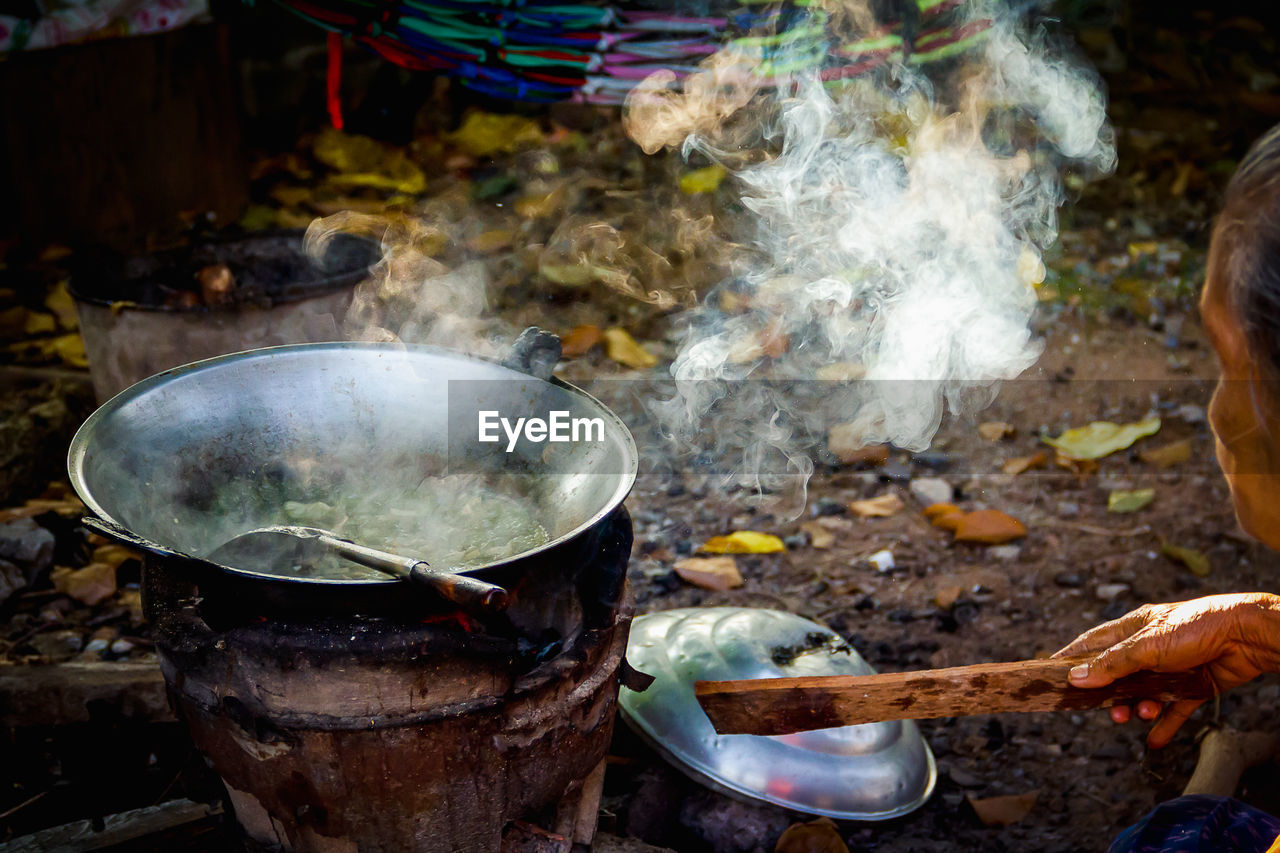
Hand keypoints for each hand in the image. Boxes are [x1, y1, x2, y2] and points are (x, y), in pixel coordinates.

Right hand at [1053, 593, 1279, 747]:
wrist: (1248, 635)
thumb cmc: (1197, 627)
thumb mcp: (1146, 646)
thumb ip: (1111, 664)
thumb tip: (1076, 678)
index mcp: (1134, 628)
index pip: (1093, 643)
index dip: (1072, 657)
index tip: (1050, 671)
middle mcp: (1151, 646)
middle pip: (1118, 673)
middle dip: (1109, 693)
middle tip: (1104, 710)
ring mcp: (1173, 666)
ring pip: (1144, 692)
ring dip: (1137, 707)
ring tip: (1138, 715)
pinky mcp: (1195, 685)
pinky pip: (1174, 709)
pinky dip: (1164, 724)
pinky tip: (1155, 740)